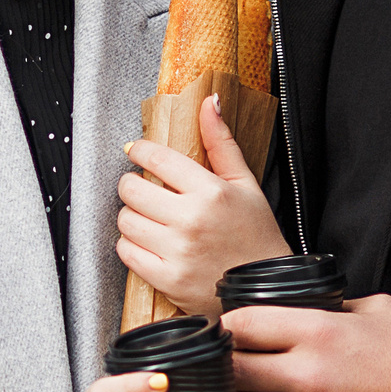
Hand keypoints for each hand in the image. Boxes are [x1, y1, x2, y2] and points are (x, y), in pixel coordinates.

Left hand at [116, 96, 291, 319]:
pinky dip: (131, 246)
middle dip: (133, 185)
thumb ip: (222, 143)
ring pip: (125, 220)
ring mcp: (177, 251)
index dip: (139, 150)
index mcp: (211, 192)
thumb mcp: (245, 184)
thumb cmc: (255, 235)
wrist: (265, 289)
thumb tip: (210, 102)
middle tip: (144, 190)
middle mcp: (192, 220)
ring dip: (131, 216)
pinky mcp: (167, 278)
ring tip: (150, 218)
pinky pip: (126, 252)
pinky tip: (150, 243)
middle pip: (131, 189)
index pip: (156, 158)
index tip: (137, 152)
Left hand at [224, 294, 390, 391]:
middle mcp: (307, 372)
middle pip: (232, 369)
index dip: (227, 327)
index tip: (225, 332)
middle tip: (228, 366)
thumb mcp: (373, 309)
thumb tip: (303, 304)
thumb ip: (332, 305)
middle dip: (224, 367)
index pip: (242, 325)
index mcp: (317, 331)